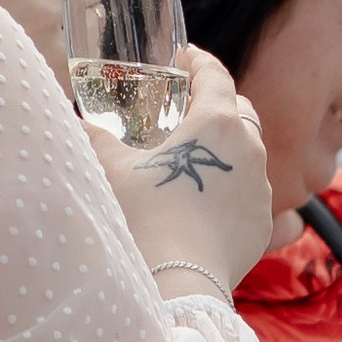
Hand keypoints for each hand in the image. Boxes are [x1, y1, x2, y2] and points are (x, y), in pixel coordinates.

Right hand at [89, 48, 274, 296]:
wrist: (178, 281)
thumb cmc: (144, 215)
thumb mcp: (111, 169)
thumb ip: (96, 138)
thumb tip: (78, 123)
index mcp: (217, 123)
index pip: (215, 75)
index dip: (199, 62)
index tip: (185, 59)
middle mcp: (249, 149)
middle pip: (240, 111)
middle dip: (217, 104)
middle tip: (187, 111)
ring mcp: (260, 188)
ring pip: (249, 154)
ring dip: (225, 150)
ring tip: (193, 162)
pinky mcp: (262, 223)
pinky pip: (249, 193)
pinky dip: (231, 188)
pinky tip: (204, 203)